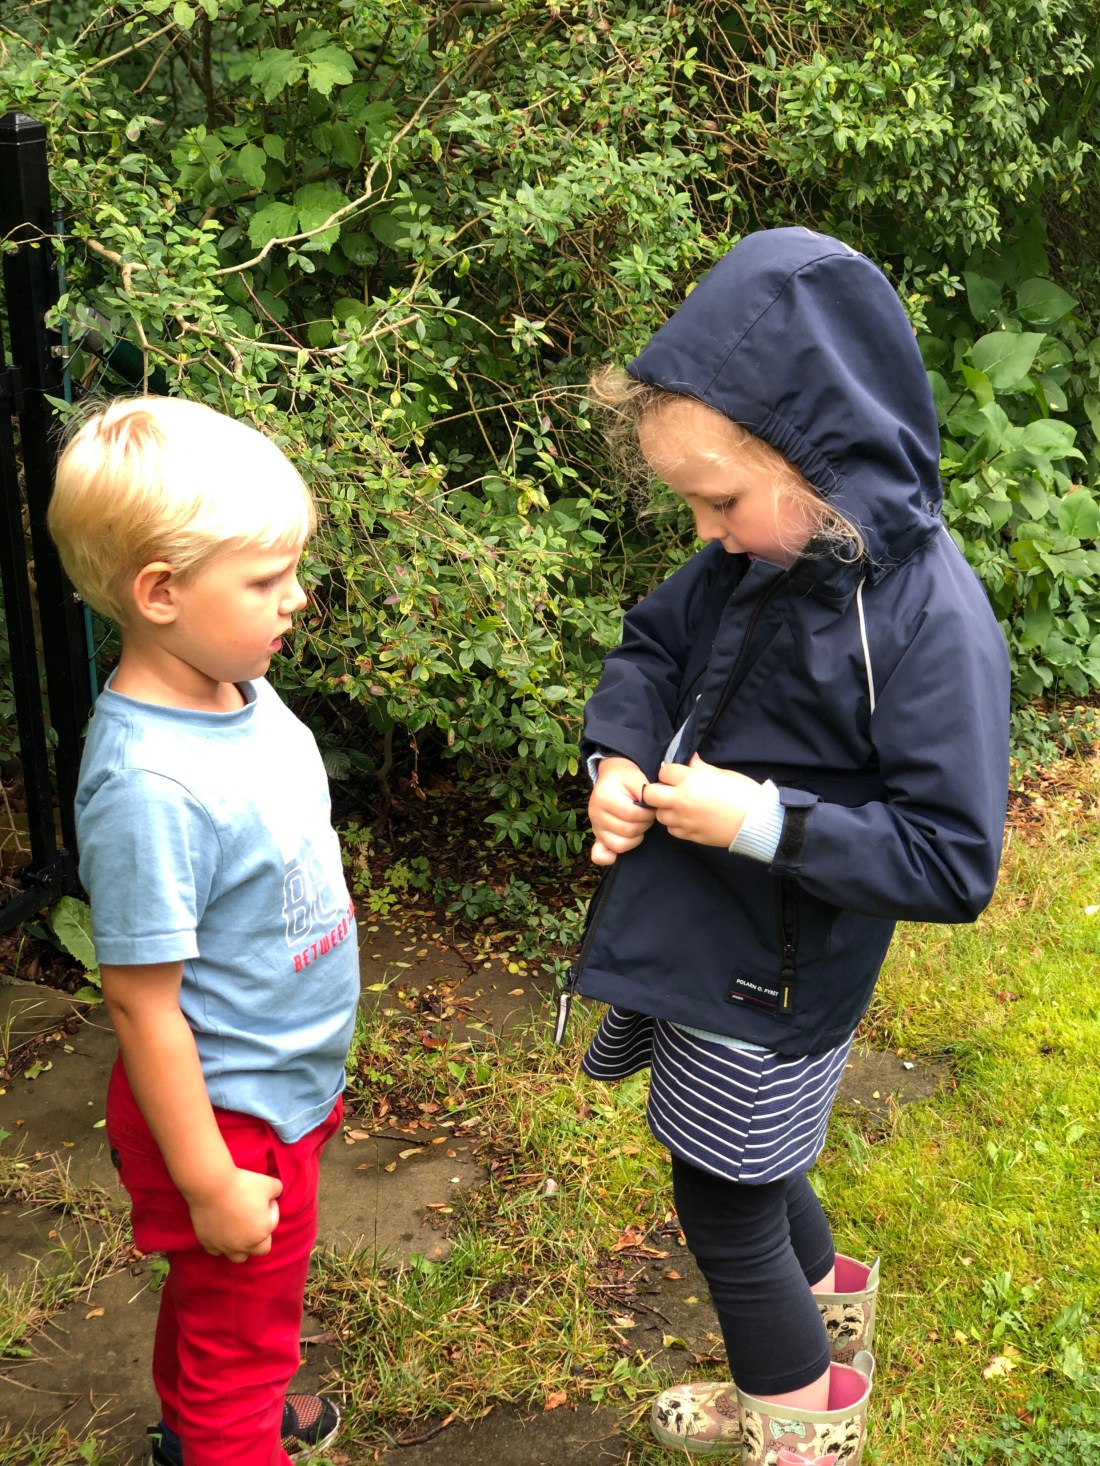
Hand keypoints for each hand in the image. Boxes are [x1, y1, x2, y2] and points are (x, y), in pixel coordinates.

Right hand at [187, 1166, 282, 1262]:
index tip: (264, 1197)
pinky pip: (217, 1251)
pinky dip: (221, 1244)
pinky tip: (222, 1231)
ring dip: (242, 1247)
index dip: (271, 1207)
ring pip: (238, 1257)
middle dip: (262, 1235)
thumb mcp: (269, 1184)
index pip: (273, 1222)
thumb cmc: (242, 1185)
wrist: (211, 1186)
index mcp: (262, 1232)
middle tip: (256, 1218)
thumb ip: (277, 1190)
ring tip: (240, 1231)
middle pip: (260, 1249)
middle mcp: (245, 1244)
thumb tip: (275, 1195)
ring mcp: (225, 1246)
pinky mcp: (208, 1243)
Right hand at [588, 756, 655, 865]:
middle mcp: (595, 813)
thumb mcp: (638, 779)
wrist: (614, 777)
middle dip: (644, 824)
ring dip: (636, 837)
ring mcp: (594, 826)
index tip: (651, 807)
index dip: (648, 813)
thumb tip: (650, 810)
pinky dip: (610, 857)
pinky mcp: (596, 837)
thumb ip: (646, 794)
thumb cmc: (628, 779)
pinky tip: (619, 853)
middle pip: (627, 831)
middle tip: (646, 815)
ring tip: (638, 824)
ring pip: (619, 845)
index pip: (632, 815)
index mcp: (603, 797)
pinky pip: (600, 855)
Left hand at [643, 754, 760, 847]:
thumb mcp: (720, 773)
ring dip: (665, 809)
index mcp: (690, 781)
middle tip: (667, 790)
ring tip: (679, 806)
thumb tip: (688, 761)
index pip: (663, 771)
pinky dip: (675, 824)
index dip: (669, 772)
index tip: (676, 774)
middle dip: (655, 790)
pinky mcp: (690, 835)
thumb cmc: (741, 792)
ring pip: (659, 815)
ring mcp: (684, 820)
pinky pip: (672, 830)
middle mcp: (682, 801)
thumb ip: (699, 768)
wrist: (756, 820)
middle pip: (650, 794)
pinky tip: (686, 819)